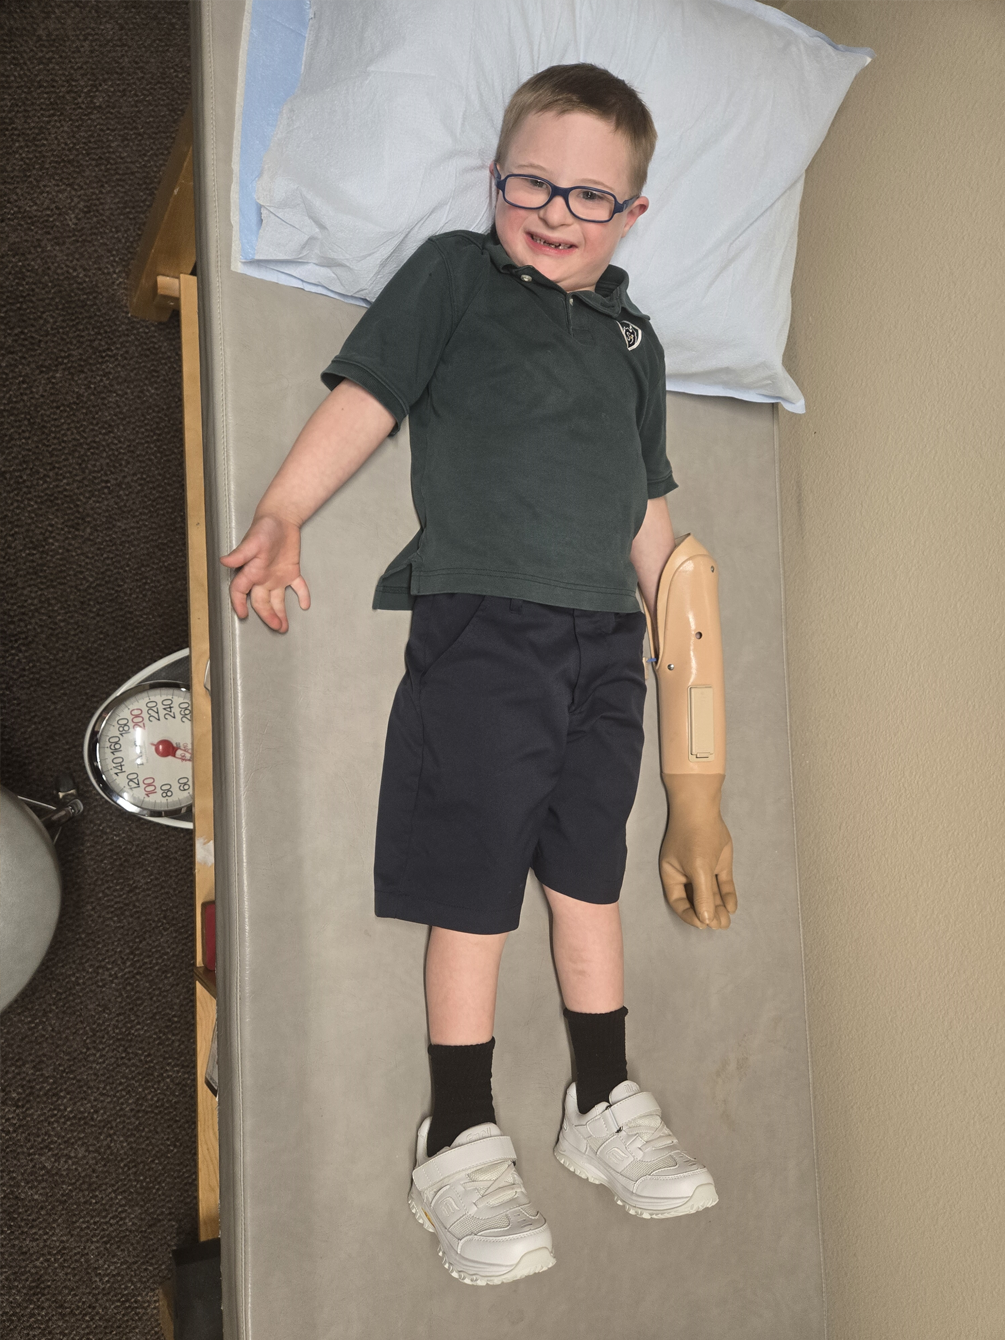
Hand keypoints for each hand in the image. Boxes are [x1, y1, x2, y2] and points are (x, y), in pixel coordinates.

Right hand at [220, 513, 309, 632]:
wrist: (280, 518)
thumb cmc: (264, 528)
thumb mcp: (253, 542)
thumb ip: (240, 554)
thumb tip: (224, 562)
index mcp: (251, 571)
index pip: (241, 591)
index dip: (239, 603)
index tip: (242, 614)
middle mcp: (262, 577)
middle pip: (261, 601)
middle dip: (267, 615)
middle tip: (275, 627)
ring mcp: (277, 576)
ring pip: (277, 600)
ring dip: (280, 613)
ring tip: (283, 627)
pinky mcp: (291, 572)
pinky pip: (298, 587)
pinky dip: (302, 595)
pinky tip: (304, 604)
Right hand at [659, 774, 737, 928]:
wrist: (702, 809)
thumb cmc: (693, 839)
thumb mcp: (697, 870)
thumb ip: (702, 896)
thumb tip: (705, 921)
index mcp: (672, 876)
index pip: (679, 902)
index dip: (690, 915)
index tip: (703, 925)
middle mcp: (687, 874)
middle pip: (697, 899)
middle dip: (708, 913)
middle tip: (720, 926)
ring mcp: (704, 868)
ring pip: (711, 893)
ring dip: (718, 907)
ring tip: (727, 922)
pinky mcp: (718, 862)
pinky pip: (722, 883)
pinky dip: (727, 895)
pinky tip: (732, 907)